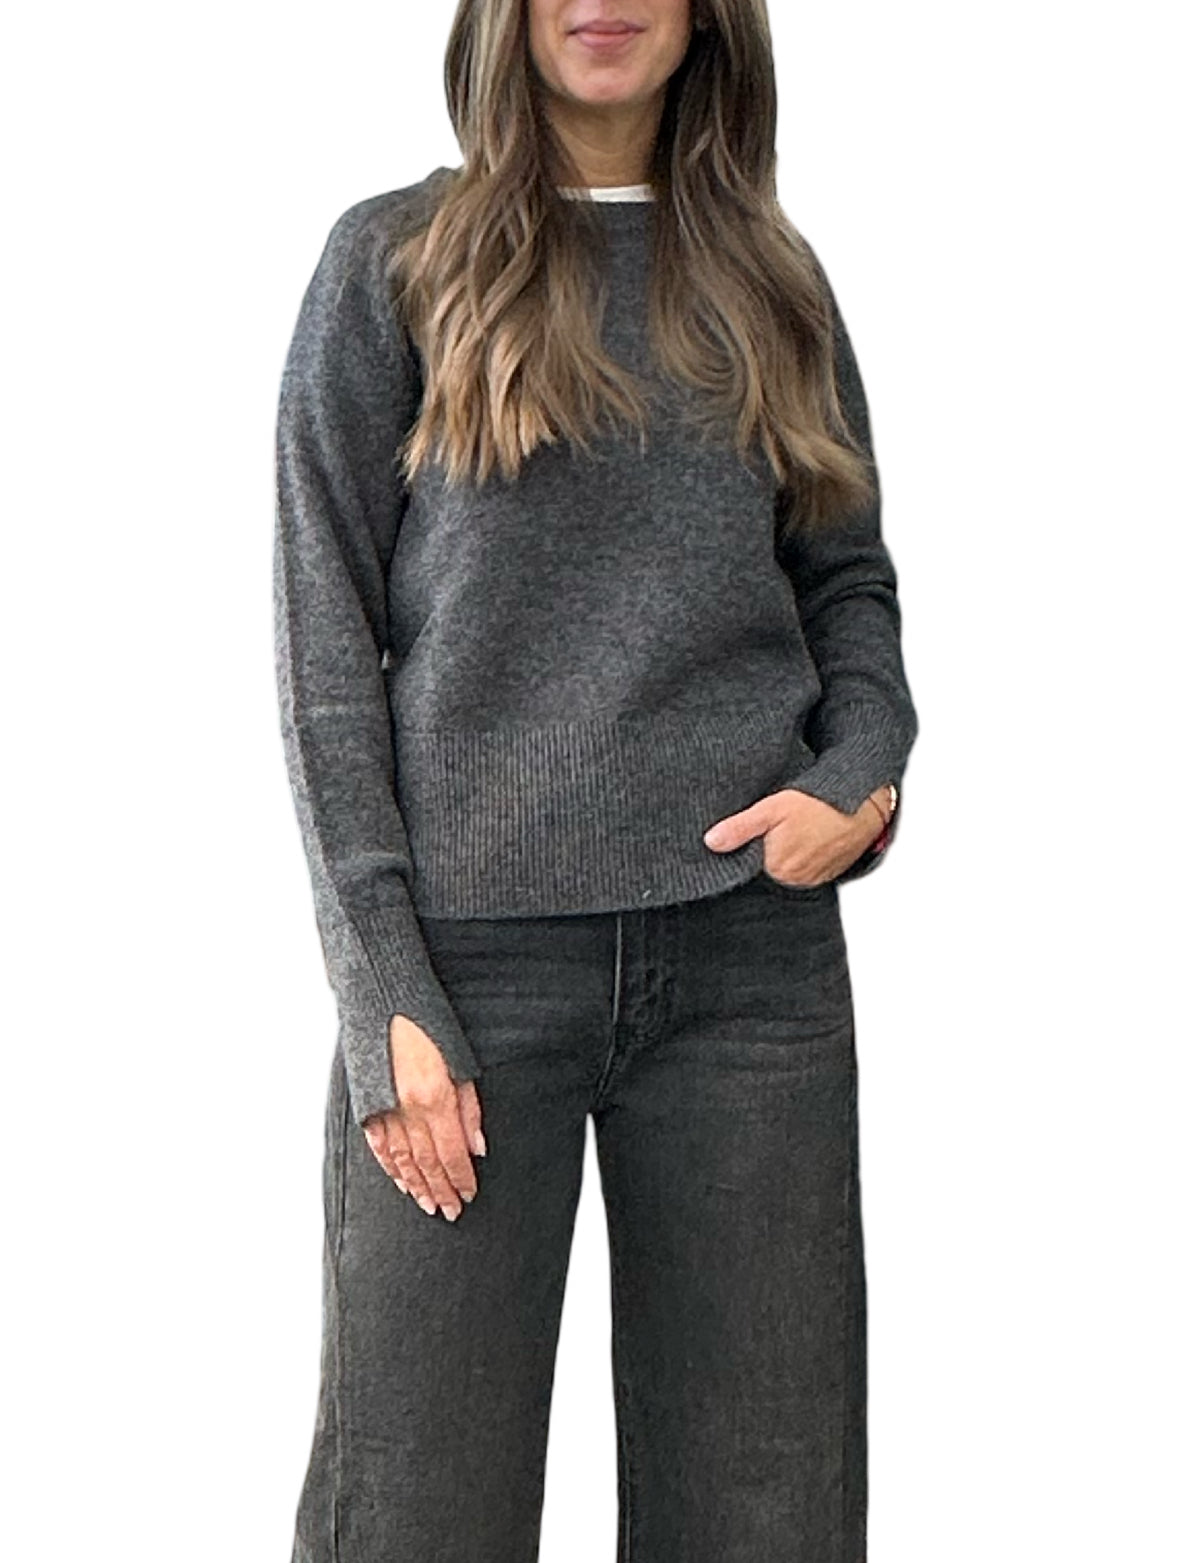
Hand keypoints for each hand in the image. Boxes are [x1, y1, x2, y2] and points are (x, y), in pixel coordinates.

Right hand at [361, 1014, 485, 1221]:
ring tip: (428, 1205)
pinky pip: (378, 1144)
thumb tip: (478, 1147)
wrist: (382, 996)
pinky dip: (389, 1166)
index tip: (470, 1195)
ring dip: (417, 1186)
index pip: (452, 1153)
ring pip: (401, 1160)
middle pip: (428, 1163)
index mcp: (435, 1097)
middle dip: (441, 1190)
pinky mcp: (366, 1102)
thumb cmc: (427, 1021)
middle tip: (451, 1212)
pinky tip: (399, 1181)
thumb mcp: (460, 1059)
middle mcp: (407, 1109)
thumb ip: (469, 1107)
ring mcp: (383, 1107)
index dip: (461, 1178)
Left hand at [703, 784, 886, 886]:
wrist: (864, 803)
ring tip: (790, 832)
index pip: (747, 866)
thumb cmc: (819, 802)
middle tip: (772, 828)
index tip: (747, 835)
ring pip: (787, 870)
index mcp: (776, 866)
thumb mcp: (772, 808)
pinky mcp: (828, 873)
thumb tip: (711, 842)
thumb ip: (740, 828)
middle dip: (764, 852)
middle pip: (767, 869)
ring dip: (785, 855)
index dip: (744, 849)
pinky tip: (805, 838)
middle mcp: (794, 879)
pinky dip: (803, 857)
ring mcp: (813, 878)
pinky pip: (807, 869)